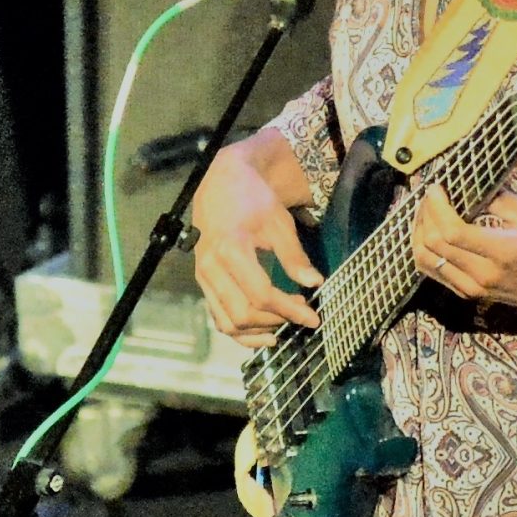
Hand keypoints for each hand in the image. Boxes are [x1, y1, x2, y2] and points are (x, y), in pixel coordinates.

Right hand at [192, 150, 323, 346]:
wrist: (221, 183)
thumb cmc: (252, 199)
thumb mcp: (278, 222)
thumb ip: (294, 255)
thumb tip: (314, 283)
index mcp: (231, 249)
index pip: (262, 295)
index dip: (289, 311)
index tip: (313, 317)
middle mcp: (211, 267)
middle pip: (243, 313)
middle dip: (276, 321)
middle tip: (300, 314)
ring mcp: (203, 277)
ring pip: (227, 322)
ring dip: (257, 331)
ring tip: (282, 326)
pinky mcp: (202, 282)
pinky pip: (217, 317)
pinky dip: (239, 331)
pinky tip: (261, 332)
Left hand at [412, 184, 516, 323]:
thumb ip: (499, 199)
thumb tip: (470, 183)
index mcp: (502, 251)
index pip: (452, 230)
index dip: (436, 206)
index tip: (436, 187)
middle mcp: (482, 274)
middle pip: (434, 243)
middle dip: (425, 214)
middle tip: (429, 195)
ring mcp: (473, 288)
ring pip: (426, 260)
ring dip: (418, 232)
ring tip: (425, 212)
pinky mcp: (469, 294)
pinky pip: (434, 272)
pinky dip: (424, 251)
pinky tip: (429, 232)